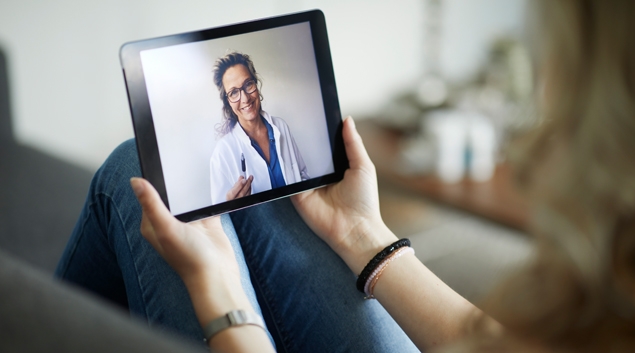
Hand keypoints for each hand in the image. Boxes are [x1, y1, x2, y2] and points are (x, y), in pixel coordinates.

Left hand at [131, 177, 270, 350]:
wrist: (217, 275)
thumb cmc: (188, 258)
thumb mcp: (166, 228)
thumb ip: (152, 204)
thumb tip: (135, 181)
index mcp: (153, 223)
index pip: (148, 195)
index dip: (151, 179)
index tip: (157, 160)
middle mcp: (169, 222)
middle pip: (169, 194)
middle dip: (174, 180)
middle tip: (179, 158)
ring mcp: (189, 222)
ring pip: (189, 197)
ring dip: (193, 187)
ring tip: (196, 165)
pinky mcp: (206, 222)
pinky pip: (207, 203)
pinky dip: (211, 194)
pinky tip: (215, 183)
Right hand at [291, 117, 396, 273]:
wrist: (354, 229)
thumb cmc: (364, 200)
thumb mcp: (363, 166)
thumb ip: (353, 143)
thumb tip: (347, 119)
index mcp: (337, 166)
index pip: (325, 145)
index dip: (320, 131)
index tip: (313, 112)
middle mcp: (321, 174)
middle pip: (308, 151)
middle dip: (304, 138)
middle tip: (295, 117)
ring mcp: (308, 184)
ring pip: (296, 162)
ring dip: (291, 151)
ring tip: (284, 130)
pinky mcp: (297, 194)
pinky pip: (288, 178)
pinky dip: (284, 168)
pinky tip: (280, 154)